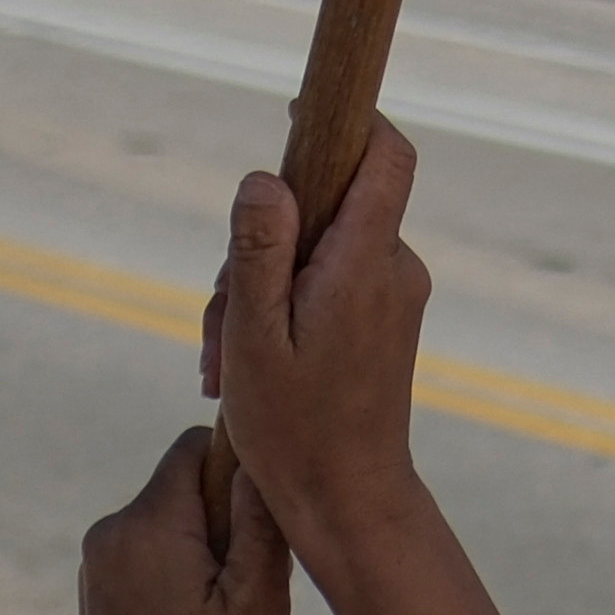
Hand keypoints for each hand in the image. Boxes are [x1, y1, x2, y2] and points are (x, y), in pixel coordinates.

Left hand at [54, 428, 291, 614]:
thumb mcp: (257, 605)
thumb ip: (260, 525)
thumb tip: (261, 464)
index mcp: (151, 522)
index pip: (199, 445)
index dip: (241, 468)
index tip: (263, 521)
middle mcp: (113, 529)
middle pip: (187, 485)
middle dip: (227, 518)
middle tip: (250, 583)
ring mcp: (99, 561)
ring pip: (171, 523)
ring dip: (205, 552)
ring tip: (222, 614)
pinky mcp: (99, 588)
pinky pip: (151, 554)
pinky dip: (180, 575)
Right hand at [204, 126, 435, 554]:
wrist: (349, 503)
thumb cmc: (297, 430)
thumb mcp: (254, 338)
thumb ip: (259, 252)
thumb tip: (264, 178)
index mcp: (366, 263)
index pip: (385, 154)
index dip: (346, 118)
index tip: (297, 110)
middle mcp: (394, 269)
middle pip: (326, 204)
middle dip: (260, 245)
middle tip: (220, 320)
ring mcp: (393, 295)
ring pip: (317, 250)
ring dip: (260, 291)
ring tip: (227, 360)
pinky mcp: (384, 320)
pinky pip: (326, 284)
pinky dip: (282, 311)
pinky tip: (245, 365)